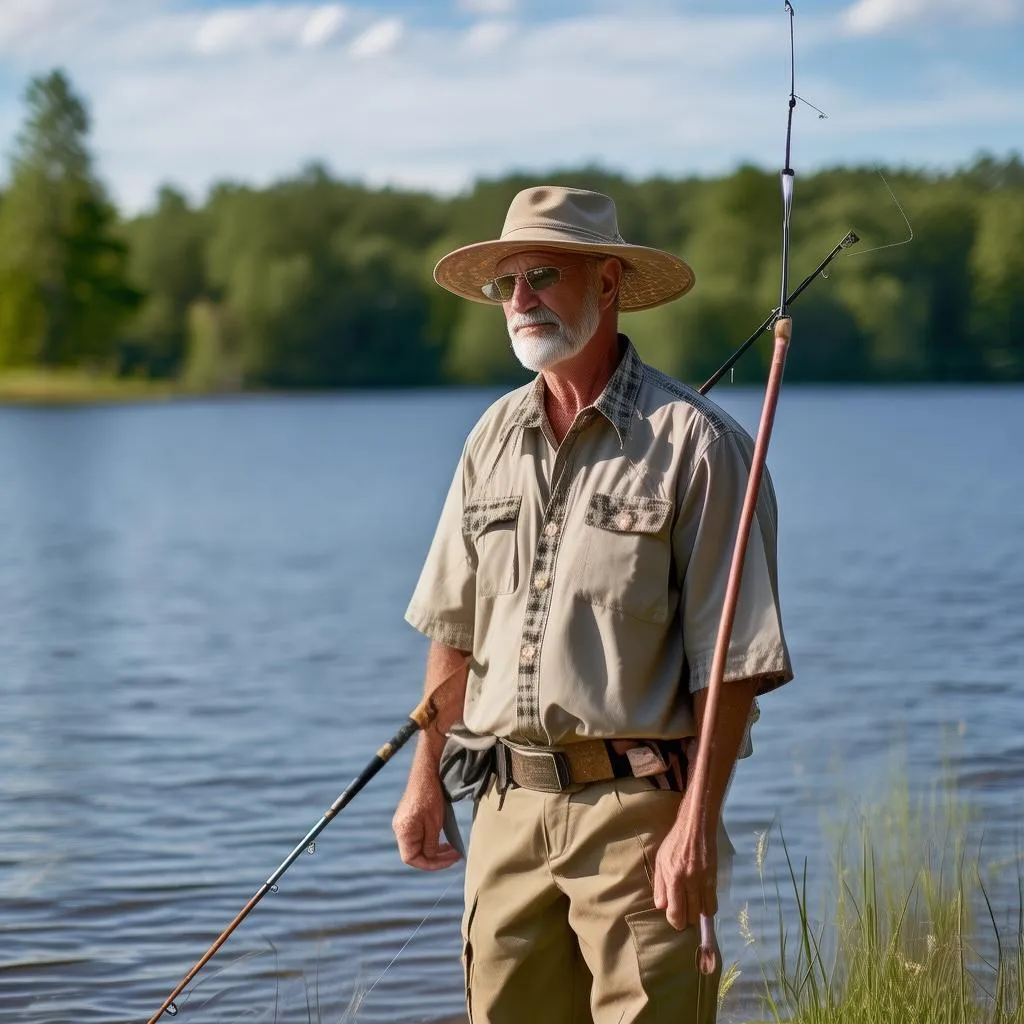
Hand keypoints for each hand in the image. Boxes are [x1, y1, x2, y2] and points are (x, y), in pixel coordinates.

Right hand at [392, 772, 461, 871]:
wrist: (427, 773)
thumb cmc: (430, 796)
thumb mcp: (434, 823)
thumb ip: (431, 844)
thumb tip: (431, 857)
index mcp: (403, 832)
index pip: (412, 858)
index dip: (430, 864)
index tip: (448, 861)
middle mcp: (400, 829)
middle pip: (415, 853)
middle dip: (435, 857)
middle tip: (454, 856)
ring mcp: (404, 823)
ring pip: (418, 845)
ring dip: (434, 849)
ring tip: (452, 849)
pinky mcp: (409, 818)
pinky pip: (419, 836)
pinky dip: (431, 841)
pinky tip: (443, 840)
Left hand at [652, 797, 717, 930]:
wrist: (696, 826)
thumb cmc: (674, 842)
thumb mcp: (660, 860)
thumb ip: (660, 885)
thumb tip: (661, 906)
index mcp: (673, 877)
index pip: (675, 911)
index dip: (675, 921)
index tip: (675, 921)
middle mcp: (688, 881)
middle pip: (690, 915)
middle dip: (686, 919)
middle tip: (684, 914)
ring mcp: (703, 880)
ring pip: (703, 911)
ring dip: (697, 914)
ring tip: (693, 908)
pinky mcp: (714, 878)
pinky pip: (713, 903)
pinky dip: (708, 908)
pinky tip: (703, 904)